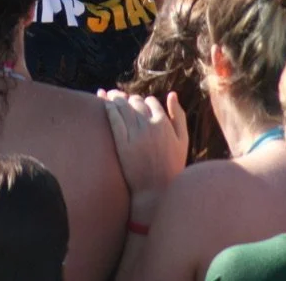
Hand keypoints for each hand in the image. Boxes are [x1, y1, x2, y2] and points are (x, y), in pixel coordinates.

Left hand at [99, 89, 187, 220]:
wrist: (155, 192)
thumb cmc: (171, 167)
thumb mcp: (182, 141)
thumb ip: (178, 116)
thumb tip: (172, 93)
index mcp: (164, 123)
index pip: (150, 101)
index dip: (143, 102)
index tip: (138, 104)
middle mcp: (149, 125)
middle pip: (135, 102)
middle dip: (129, 99)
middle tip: (122, 99)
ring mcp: (135, 134)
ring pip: (122, 105)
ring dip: (115, 97)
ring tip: (109, 95)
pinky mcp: (122, 142)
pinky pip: (113, 117)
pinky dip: (107, 106)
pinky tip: (103, 102)